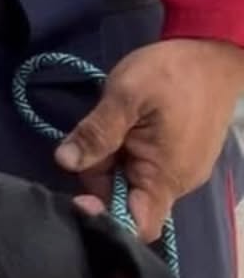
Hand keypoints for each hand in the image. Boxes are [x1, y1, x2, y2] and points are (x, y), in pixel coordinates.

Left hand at [55, 38, 243, 243]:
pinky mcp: (178, 156)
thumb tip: (65, 162)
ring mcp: (180, 170)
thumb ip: (96, 132)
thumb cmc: (172, 73)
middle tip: (89, 140)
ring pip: (131, 182)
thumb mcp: (126, 95)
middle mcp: (177, 183)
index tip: (78, 196)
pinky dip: (125, 152)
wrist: (212, 52)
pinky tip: (123, 126)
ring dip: (111, 161)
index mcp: (166, 177)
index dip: (104, 219)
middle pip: (125, 201)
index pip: (136, 225)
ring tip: (111, 125)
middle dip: (99, 177)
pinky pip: (144, 167)